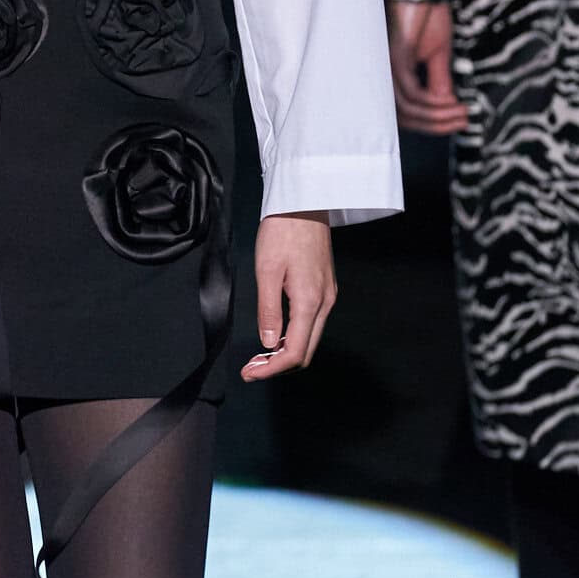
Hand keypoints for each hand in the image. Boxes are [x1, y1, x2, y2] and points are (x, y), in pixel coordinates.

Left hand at [242, 211, 335, 380]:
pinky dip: (293, 337)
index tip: (250, 374)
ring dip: (285, 353)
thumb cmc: (283, 231)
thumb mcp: (267, 271)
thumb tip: (268, 343)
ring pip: (309, 339)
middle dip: (278, 366)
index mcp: (310, 301)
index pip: (294, 352)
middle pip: (305, 352)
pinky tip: (275, 336)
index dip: (272, 369)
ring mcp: (327, 296)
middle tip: (251, 369)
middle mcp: (324, 303)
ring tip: (258, 356)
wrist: (304, 203)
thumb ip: (268, 310)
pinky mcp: (325, 289)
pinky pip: (311, 324)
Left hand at [386, 0, 467, 135]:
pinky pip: (411, 93)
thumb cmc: (427, 15)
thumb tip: (446, 105)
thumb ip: (438, 80)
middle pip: (405, 117)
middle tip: (464, 122)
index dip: (432, 123)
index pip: (407, 112)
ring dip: (437, 116)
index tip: (461, 121)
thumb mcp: (439, 54)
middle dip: (436, 124)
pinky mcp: (395, 59)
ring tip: (462, 113)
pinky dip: (432, 102)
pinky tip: (451, 101)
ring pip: (407, 109)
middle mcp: (387, 75)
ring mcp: (389, 68)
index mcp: (396, 75)